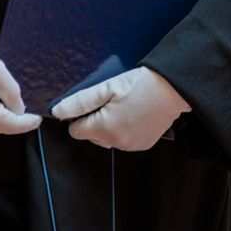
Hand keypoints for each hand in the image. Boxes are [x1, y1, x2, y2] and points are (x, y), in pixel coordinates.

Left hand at [51, 66, 189, 151]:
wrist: (173, 89)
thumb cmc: (140, 84)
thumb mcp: (107, 88)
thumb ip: (80, 102)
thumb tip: (57, 112)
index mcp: (104, 128)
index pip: (75, 131)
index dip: (80, 116)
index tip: (92, 103)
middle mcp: (116, 142)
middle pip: (91, 136)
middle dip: (95, 121)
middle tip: (110, 101)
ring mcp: (131, 146)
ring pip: (107, 139)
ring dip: (110, 126)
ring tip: (124, 105)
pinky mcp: (143, 145)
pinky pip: (124, 140)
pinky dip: (124, 130)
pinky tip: (134, 113)